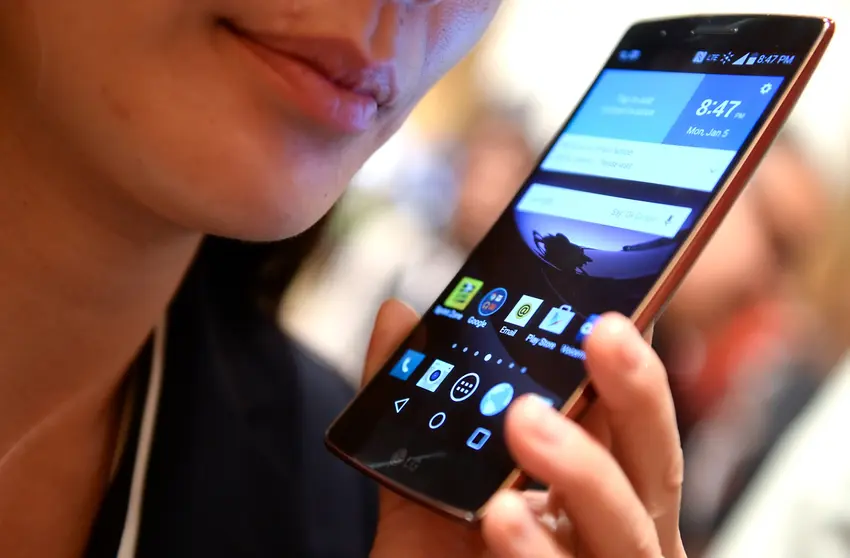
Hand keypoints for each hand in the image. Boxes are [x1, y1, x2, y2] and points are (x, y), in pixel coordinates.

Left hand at [365, 300, 685, 557]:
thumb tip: (397, 317)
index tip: (612, 306)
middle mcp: (611, 532)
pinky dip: (536, 549)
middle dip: (635, 393)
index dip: (629, 362)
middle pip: (652, 464)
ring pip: (624, 528)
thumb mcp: (429, 478)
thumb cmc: (445, 557)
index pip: (624, 418)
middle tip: (603, 333)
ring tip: (526, 419)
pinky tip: (501, 516)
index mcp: (593, 488)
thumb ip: (414, 401)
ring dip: (584, 470)